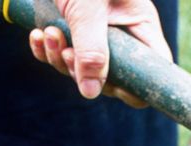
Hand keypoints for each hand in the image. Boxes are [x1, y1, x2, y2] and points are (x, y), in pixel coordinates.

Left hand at [28, 0, 169, 107]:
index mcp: (139, 23)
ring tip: (50, 35)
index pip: (152, 69)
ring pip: (81, 67)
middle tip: (68, 53)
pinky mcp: (68, 28)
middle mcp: (120, 31)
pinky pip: (59, 54)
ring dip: (60, 58)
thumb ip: (92, 49)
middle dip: (85, 70)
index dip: (136, 86)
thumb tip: (91, 92)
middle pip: (111, 76)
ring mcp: (93, 32)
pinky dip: (46, 49)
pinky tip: (37, 36)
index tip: (110, 86)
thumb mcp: (88, 7)